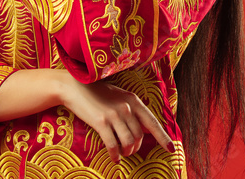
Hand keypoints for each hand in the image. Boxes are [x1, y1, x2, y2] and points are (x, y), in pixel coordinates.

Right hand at [57, 75, 173, 162]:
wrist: (73, 87)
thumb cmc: (96, 93)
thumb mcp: (118, 96)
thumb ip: (131, 110)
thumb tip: (143, 128)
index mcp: (133, 100)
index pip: (152, 122)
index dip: (163, 137)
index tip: (171, 149)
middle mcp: (126, 107)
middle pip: (139, 136)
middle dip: (136, 148)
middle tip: (129, 151)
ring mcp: (114, 114)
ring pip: (128, 142)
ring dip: (127, 152)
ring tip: (122, 153)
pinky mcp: (101, 122)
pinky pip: (112, 145)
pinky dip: (115, 154)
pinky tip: (114, 158)